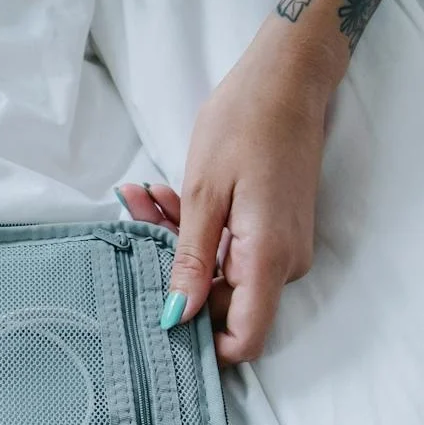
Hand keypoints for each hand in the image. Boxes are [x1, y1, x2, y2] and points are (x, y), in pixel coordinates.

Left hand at [117, 17, 343, 364]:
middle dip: (172, 275)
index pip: (243, 340)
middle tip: (135, 220)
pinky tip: (168, 198)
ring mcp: (283, 249)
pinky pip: (231, 252)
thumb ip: (189, 261)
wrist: (288, 79)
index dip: (202, 344)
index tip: (158, 317)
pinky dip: (197, 233)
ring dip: (177, 246)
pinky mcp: (276, 233)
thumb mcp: (203, 193)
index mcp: (267, 258)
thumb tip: (177, 316)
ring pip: (220, 275)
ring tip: (147, 198)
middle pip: (223, 306)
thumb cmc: (245, 124)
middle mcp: (284, 264)